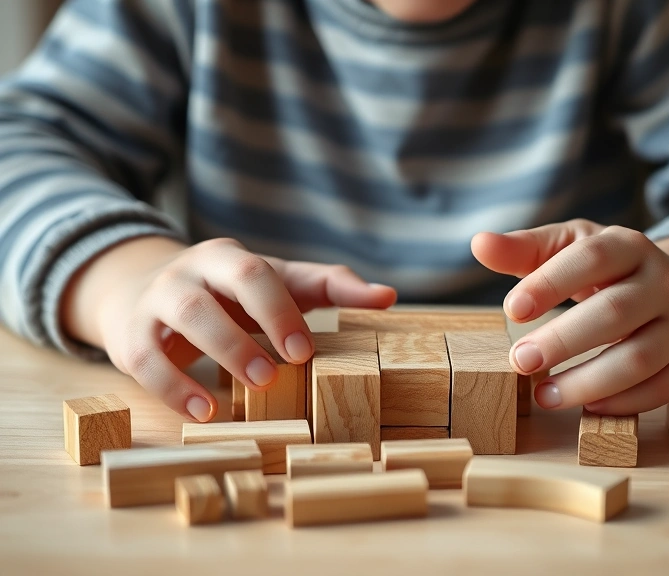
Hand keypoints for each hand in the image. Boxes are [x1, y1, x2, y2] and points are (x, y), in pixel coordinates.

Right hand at [61, 236, 396, 420]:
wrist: (140, 291)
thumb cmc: (228, 293)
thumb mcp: (277, 283)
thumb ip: (330, 288)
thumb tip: (389, 296)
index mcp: (228, 259)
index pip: (256, 276)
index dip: (280, 312)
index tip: (306, 351)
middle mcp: (189, 274)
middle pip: (215, 294)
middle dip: (248, 331)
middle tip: (280, 371)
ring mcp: (156, 303)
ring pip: (184, 320)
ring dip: (220, 353)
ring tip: (253, 389)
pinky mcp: (132, 339)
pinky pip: (147, 362)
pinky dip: (175, 388)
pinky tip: (205, 412)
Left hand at [472, 220, 668, 414]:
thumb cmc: (608, 269)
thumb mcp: (569, 248)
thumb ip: (525, 249)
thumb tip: (479, 243)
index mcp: (629, 246)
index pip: (592, 259)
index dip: (551, 283)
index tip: (511, 309)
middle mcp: (664, 282)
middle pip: (614, 313)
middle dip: (562, 341)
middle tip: (520, 361)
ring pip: (640, 358)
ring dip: (588, 382)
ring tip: (544, 395)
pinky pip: (664, 389)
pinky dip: (625, 403)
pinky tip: (588, 408)